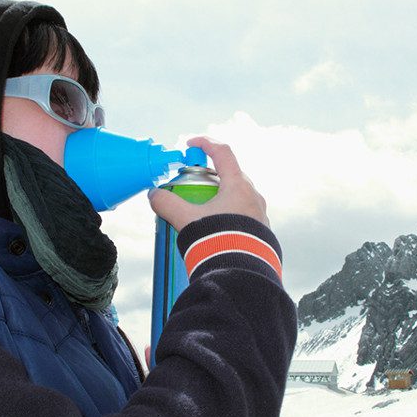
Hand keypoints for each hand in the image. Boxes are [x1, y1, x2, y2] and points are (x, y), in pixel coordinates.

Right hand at [148, 136, 268, 231]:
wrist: (241, 271)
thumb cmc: (216, 240)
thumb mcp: (185, 219)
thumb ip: (166, 204)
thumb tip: (154, 195)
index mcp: (238, 185)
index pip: (223, 153)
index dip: (205, 144)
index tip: (191, 144)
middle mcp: (253, 196)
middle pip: (231, 176)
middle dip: (211, 177)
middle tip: (194, 185)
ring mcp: (260, 215)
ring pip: (239, 198)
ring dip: (221, 199)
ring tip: (204, 213)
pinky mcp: (262, 233)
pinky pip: (245, 217)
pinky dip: (230, 217)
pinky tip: (218, 231)